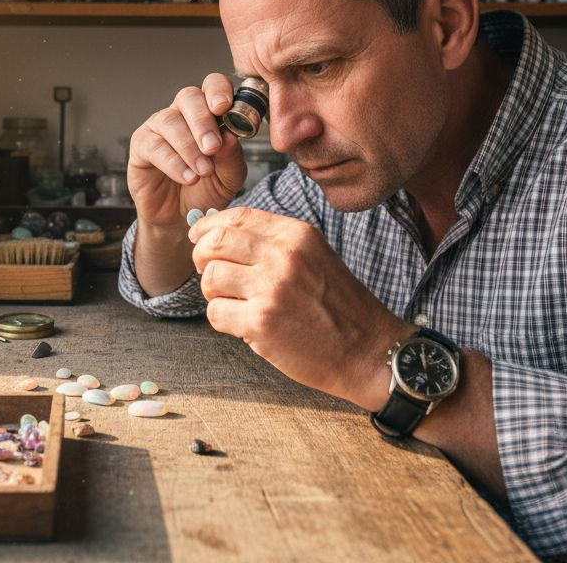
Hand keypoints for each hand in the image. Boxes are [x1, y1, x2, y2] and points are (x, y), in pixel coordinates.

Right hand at [128, 73, 247, 230]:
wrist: (181, 219)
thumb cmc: (206, 190)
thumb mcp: (230, 177)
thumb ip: (232, 156)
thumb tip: (230, 136)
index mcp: (208, 113)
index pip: (212, 86)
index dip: (218, 90)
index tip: (225, 108)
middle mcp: (182, 115)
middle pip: (188, 97)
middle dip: (203, 121)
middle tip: (213, 147)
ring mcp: (159, 129)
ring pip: (170, 121)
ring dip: (189, 146)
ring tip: (203, 170)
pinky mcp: (140, 148)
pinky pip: (154, 146)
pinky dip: (173, 163)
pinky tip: (188, 177)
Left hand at [188, 207, 412, 409]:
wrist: (367, 350)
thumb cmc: (337, 306)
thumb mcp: (313, 257)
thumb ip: (272, 243)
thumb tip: (218, 232)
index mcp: (296, 234)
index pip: (238, 216)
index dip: (209, 226)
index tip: (199, 237)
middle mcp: (284, 255)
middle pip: (214, 242)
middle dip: (202, 258)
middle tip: (212, 275)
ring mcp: (272, 288)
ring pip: (210, 277)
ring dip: (214, 293)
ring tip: (235, 303)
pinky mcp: (261, 322)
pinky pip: (215, 312)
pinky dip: (222, 320)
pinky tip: (244, 324)